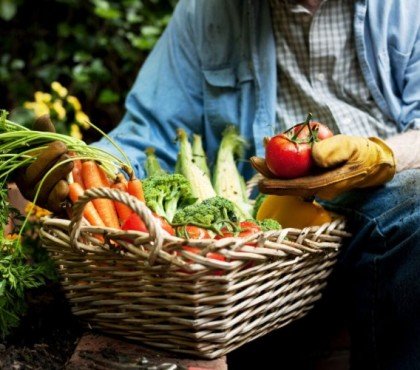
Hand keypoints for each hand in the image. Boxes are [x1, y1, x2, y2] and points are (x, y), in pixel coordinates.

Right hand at [14, 115, 72, 212]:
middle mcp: (26, 185)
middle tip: (68, 154)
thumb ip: (45, 132)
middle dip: (53, 162)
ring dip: (58, 175)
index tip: (62, 144)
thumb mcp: (48, 144)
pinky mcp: (52, 207)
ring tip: (70, 164)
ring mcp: (39, 198)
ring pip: (43, 188)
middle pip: (35, 175)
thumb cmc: (55, 159)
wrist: (68, 179)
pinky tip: (66, 186)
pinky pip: (53, 203)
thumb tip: (45, 115)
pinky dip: (60, 194)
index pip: (27, 161)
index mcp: (21, 169)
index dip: (45, 154)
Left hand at [252, 135, 395, 199]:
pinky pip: (294, 171)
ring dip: (273, 165)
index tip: (261, 184)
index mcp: (327, 184)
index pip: (299, 187)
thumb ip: (335, 150)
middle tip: (253, 160)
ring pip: (289, 177)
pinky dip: (283, 160)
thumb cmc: (362, 153)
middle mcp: (317, 188)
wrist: (371, 162)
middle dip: (268, 174)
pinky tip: (274, 144)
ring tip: (261, 149)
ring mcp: (314, 183)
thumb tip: (313, 156)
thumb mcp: (352, 147)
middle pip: (288, 184)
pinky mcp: (312, 177)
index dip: (279, 186)